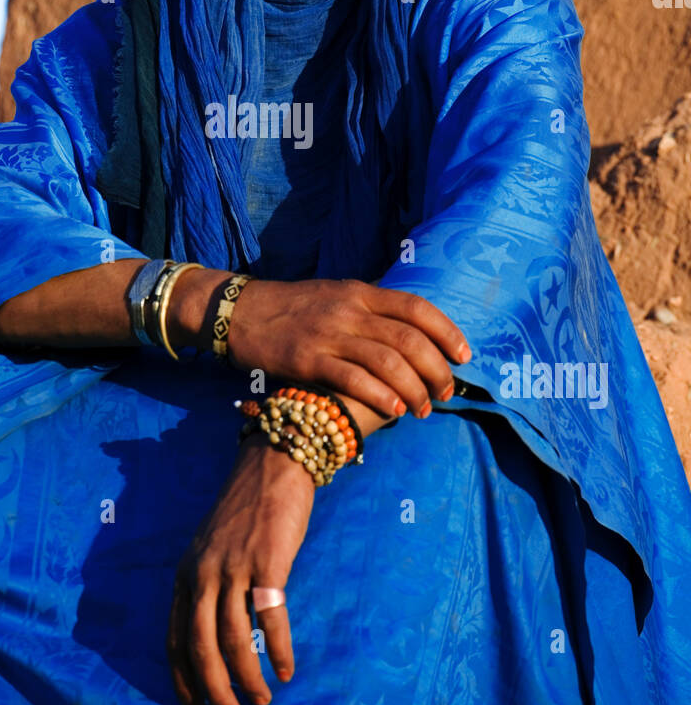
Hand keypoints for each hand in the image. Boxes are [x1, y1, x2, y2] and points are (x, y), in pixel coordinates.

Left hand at [167, 433, 313, 704]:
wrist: (273, 465)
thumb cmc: (246, 509)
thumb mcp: (210, 546)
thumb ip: (207, 584)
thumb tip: (214, 634)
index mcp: (186, 573)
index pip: (175, 639)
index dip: (184, 679)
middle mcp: (204, 573)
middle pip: (201, 646)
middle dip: (214, 690)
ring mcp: (235, 568)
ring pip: (234, 639)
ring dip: (248, 677)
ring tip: (262, 700)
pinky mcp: (269, 564)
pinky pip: (270, 618)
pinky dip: (279, 649)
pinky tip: (287, 670)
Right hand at [225, 278, 470, 420]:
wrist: (239, 312)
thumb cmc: (291, 307)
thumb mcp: (335, 294)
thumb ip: (369, 307)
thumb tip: (408, 326)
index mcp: (360, 292)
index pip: (417, 308)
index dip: (447, 332)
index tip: (464, 356)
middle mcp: (350, 310)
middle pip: (409, 339)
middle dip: (436, 370)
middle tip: (445, 393)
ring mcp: (329, 334)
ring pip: (388, 362)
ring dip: (414, 390)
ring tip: (423, 410)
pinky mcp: (308, 358)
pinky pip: (355, 379)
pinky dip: (382, 397)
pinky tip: (395, 412)